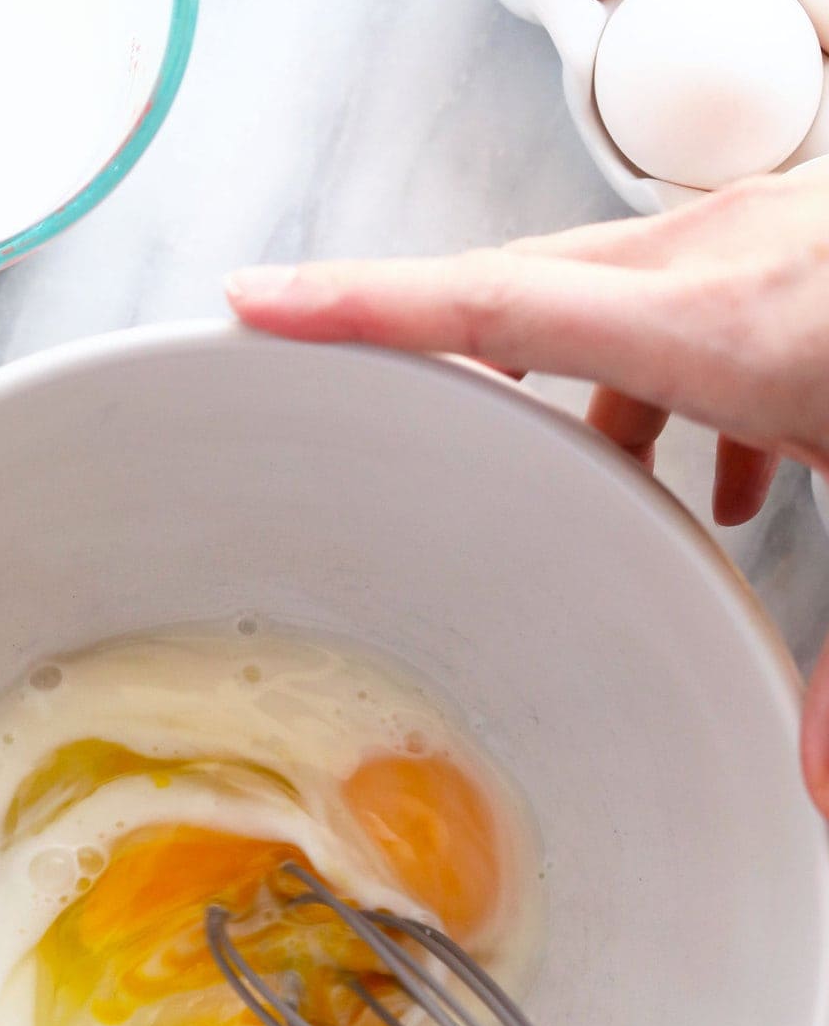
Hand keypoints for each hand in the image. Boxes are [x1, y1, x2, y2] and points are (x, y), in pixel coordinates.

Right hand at [226, 162, 828, 813]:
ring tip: (596, 483)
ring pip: (605, 306)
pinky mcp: (791, 255)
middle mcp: (712, 261)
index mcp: (711, 317)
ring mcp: (753, 243)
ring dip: (579, 390)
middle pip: (520, 295)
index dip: (362, 308)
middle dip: (427, 341)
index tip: (254, 304)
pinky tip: (732, 465)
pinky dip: (667, 386)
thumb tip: (816, 783)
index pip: (495, 306)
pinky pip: (679, 309)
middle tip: (342, 378)